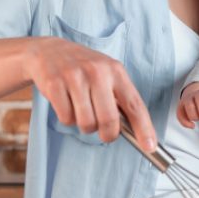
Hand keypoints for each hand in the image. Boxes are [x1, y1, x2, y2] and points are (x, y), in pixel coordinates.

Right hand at [24, 38, 155, 150]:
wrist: (49, 51)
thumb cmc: (82, 67)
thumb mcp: (106, 73)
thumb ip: (119, 97)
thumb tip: (133, 130)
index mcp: (115, 70)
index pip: (134, 104)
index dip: (144, 128)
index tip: (149, 146)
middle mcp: (97, 72)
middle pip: (109, 120)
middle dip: (108, 134)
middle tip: (103, 131)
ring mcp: (75, 77)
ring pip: (86, 123)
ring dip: (85, 125)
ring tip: (81, 109)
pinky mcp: (55, 84)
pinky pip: (66, 118)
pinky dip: (67, 118)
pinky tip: (67, 103)